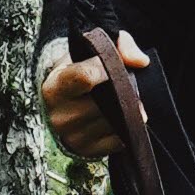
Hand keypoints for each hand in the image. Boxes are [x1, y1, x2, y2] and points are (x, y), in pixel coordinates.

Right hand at [40, 30, 147, 160]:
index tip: (117, 66)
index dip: (107, 69)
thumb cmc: (80, 69)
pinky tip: (120, 117)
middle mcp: (59, 115)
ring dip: (126, 111)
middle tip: (129, 86)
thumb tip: (140, 62)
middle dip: (122, 93)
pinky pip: (118, 140)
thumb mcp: (93, 48)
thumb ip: (119, 44)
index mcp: (54, 87)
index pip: (84, 78)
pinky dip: (125, 128)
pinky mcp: (87, 150)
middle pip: (104, 103)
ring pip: (113, 122)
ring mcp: (72, 137)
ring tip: (124, 100)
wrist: (65, 100)